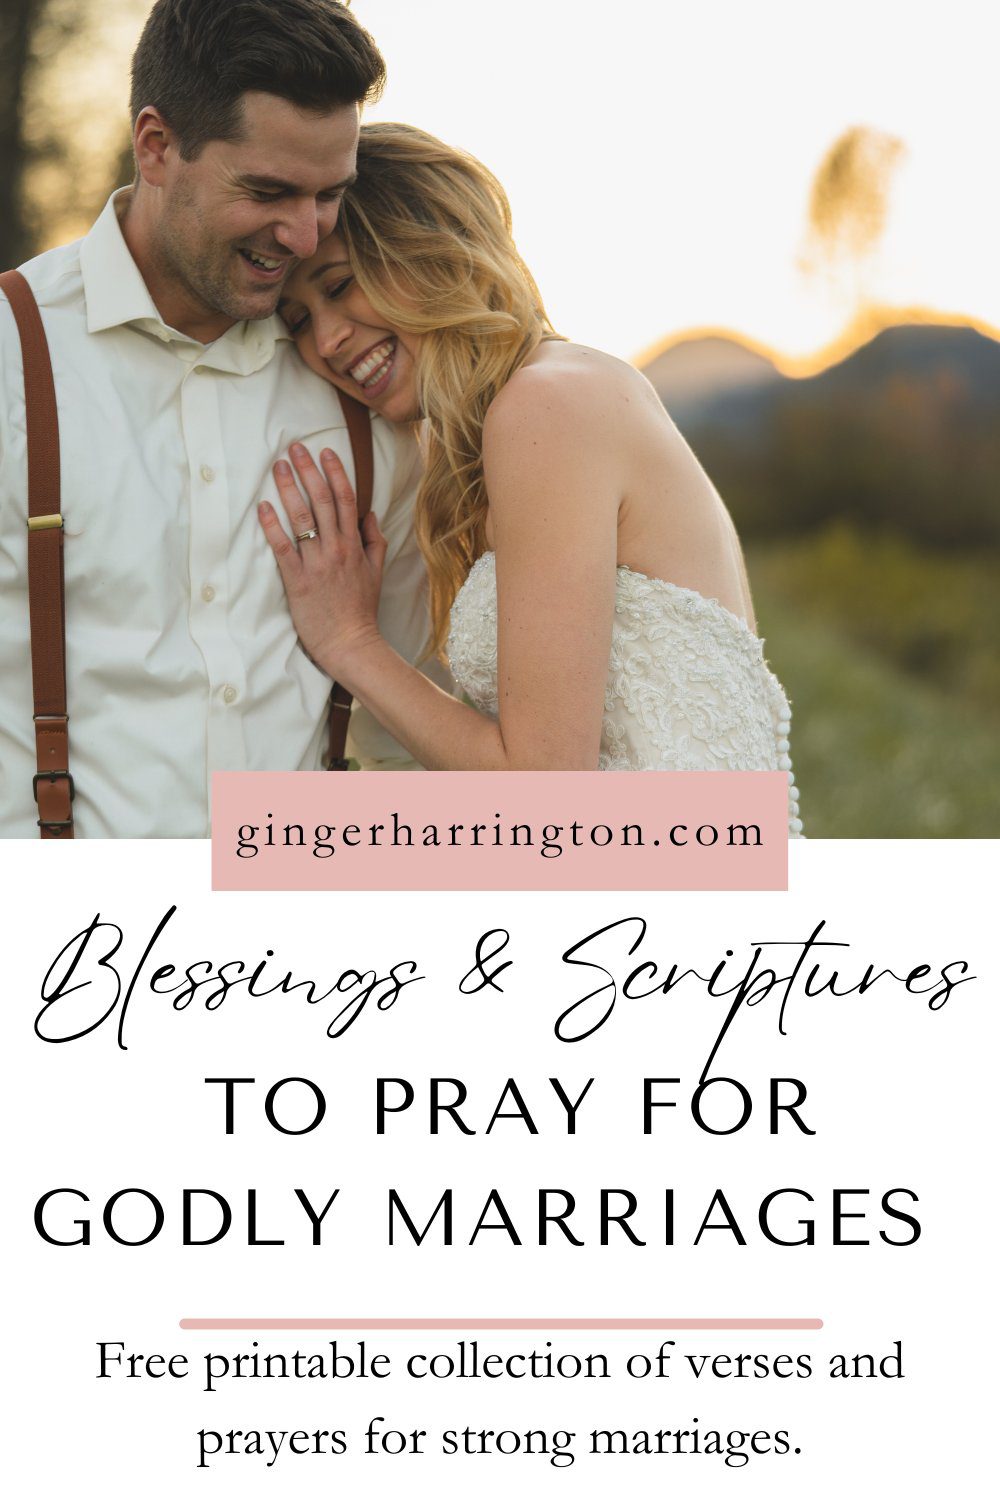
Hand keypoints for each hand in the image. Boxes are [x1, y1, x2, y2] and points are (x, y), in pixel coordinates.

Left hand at [259, 443, 386, 675]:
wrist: (350, 643)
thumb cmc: (361, 610)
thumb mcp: (376, 572)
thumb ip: (374, 541)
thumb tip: (370, 513)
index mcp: (355, 545)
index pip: (347, 500)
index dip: (336, 473)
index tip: (326, 452)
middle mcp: (336, 549)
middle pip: (323, 501)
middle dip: (309, 471)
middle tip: (295, 448)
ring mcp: (317, 564)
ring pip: (303, 519)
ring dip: (289, 490)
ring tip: (278, 467)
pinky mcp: (298, 580)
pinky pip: (283, 548)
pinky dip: (272, 526)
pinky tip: (263, 507)